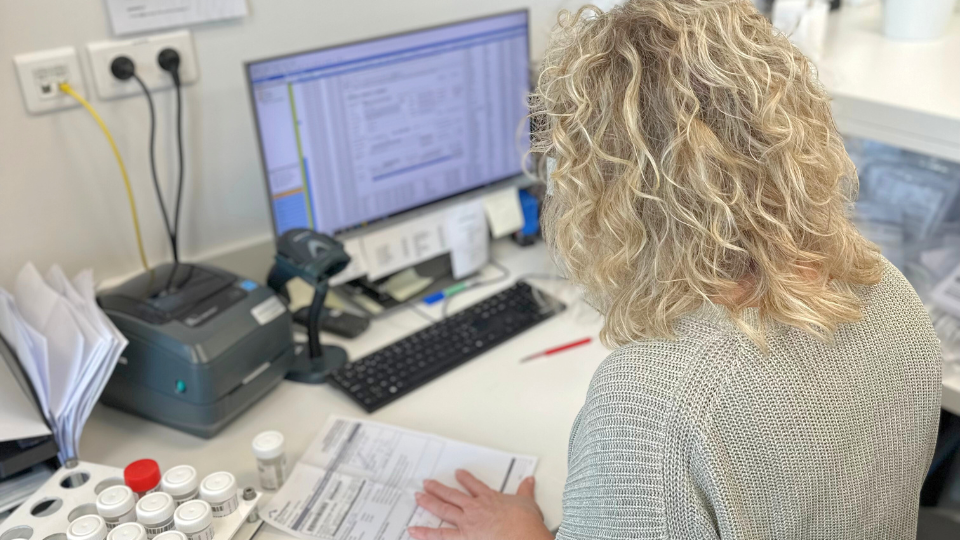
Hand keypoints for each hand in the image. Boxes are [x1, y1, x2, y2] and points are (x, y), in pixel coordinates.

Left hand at [407, 469, 551, 539]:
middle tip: (427, 483)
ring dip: (429, 502)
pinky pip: (439, 535)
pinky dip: (425, 533)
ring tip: (418, 497)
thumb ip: (525, 491)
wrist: (523, 536)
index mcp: (489, 498)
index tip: (458, 473)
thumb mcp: (528, 503)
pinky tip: (413, 530)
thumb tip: (530, 480)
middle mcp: (474, 508)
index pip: (474, 485)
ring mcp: (467, 522)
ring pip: (443, 509)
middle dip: (438, 488)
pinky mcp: (463, 537)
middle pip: (452, 495)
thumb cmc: (525, 523)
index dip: (465, 479)